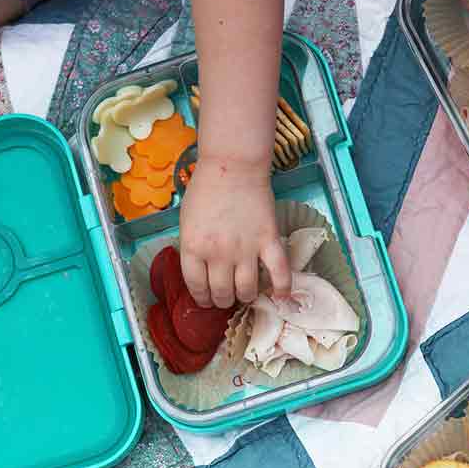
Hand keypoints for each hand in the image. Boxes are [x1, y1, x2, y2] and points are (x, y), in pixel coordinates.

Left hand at [179, 153, 290, 308]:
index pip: (196, 287)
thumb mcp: (186, 221)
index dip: (202, 298)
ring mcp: (245, 249)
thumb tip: (200, 269)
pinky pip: (279, 271)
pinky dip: (282, 287)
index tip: (206, 300)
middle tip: (226, 296)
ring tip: (246, 293)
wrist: (233, 167)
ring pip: (247, 289)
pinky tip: (281, 295)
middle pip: (221, 292)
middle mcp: (218, 254)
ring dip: (245, 296)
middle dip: (223, 300)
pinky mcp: (268, 240)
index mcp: (193, 247)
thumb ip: (192, 247)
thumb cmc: (205, 189)